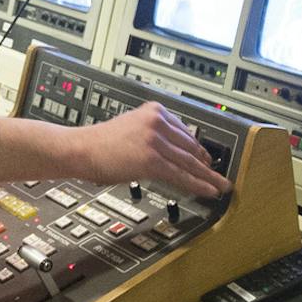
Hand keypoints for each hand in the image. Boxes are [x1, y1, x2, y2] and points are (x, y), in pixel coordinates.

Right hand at [77, 102, 229, 198]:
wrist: (80, 149)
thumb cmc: (99, 143)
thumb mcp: (131, 127)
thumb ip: (152, 134)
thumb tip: (170, 150)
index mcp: (154, 111)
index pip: (185, 132)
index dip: (199, 150)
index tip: (207, 159)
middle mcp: (158, 121)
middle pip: (191, 147)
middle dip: (207, 164)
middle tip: (219, 175)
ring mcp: (155, 140)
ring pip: (189, 162)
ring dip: (208, 177)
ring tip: (221, 186)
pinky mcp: (152, 160)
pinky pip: (180, 175)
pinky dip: (198, 184)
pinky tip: (208, 190)